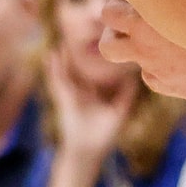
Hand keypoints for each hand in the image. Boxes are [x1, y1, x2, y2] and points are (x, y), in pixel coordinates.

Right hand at [44, 46, 136, 166]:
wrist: (88, 151)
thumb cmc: (103, 135)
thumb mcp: (119, 112)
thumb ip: (126, 95)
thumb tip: (135, 78)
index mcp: (93, 94)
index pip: (94, 73)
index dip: (96, 59)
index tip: (102, 43)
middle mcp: (80, 93)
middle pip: (78, 69)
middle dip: (77, 55)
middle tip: (80, 35)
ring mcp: (70, 95)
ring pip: (66, 72)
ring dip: (63, 58)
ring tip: (61, 41)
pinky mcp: (64, 99)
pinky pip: (57, 81)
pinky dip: (53, 69)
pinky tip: (50, 56)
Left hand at [101, 0, 185, 98]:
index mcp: (143, 19)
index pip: (109, 13)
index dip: (120, 7)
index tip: (133, 3)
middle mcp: (144, 47)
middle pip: (109, 44)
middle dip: (118, 35)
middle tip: (136, 27)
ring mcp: (158, 70)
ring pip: (134, 66)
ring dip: (140, 54)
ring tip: (159, 43)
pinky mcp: (173, 87)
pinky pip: (156, 79)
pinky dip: (162, 71)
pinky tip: (180, 59)